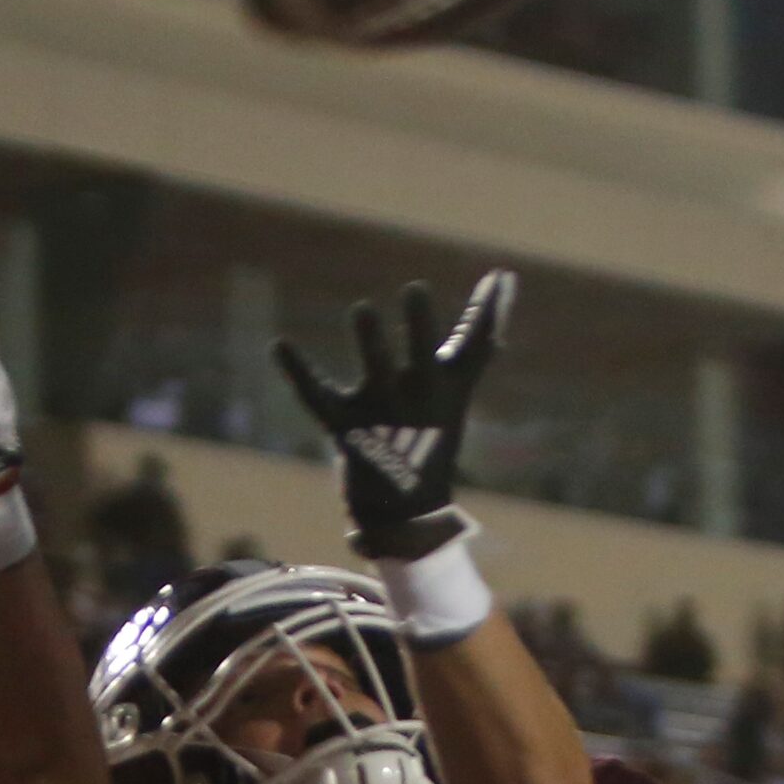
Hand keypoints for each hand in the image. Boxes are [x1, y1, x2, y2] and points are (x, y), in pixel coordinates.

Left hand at [273, 273, 512, 555]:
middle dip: (420, 326)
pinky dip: (298, 372)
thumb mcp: (459, 382)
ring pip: (378, 372)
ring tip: (363, 310)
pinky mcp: (344, 428)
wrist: (406, 506)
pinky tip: (280, 345)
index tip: (494, 278)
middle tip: (415, 290)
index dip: (480, 314)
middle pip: (422, 358)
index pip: (469, 347)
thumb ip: (480, 331)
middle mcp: (416, 397)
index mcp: (445, 385)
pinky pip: (318, 397)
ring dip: (372, 342)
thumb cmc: (434, 430)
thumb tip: (503, 276)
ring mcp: (381, 413)